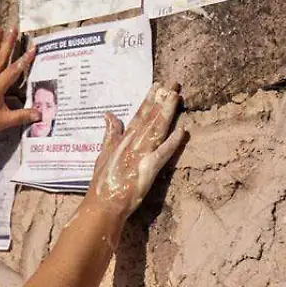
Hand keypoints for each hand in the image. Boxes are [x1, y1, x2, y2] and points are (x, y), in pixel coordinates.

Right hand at [86, 82, 185, 217]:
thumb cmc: (103, 182)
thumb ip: (110, 134)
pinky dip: (173, 141)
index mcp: (123, 139)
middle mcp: (133, 143)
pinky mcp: (149, 167)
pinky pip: (164, 152)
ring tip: (177, 96)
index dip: (149, 100)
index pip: (139, 115)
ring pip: (157, 128)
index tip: (158, 85)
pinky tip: (182, 130)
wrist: (104, 203)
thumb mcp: (103, 153)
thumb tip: (108, 114)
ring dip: (167, 112)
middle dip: (162, 100)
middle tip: (174, 83)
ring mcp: (141, 154)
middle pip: (150, 117)